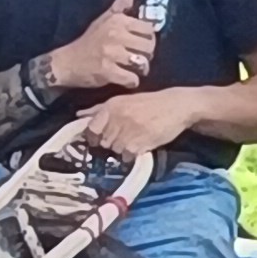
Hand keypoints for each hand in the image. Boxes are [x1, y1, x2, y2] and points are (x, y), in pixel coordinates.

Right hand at [49, 0, 157, 90]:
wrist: (66, 62)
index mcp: (117, 22)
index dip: (149, 38)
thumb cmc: (89, 41)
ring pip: (143, 64)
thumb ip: (119, 6)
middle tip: (138, 58)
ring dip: (141, 70)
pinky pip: (132, 79)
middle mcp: (115, 35)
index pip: (149, 29)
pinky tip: (125, 79)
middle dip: (147, 55)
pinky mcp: (107, 72)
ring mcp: (111, 54)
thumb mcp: (103, 20)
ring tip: (133, 69)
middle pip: (149, 47)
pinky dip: (131, 82)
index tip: (141, 44)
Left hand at [77, 89, 198, 156]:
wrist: (177, 106)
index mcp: (111, 107)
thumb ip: (99, 109)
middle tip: (124, 136)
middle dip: (111, 142)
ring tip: (135, 139)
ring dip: (123, 148)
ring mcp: (129, 132)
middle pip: (103, 142)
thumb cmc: (150, 103)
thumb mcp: (123, 101)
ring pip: (115, 150)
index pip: (91, 129)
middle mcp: (117, 118)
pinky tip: (141, 144)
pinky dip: (132, 153)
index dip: (94, 137)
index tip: (100, 139)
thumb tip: (79, 115)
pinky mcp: (140, 143)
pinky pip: (127, 156)